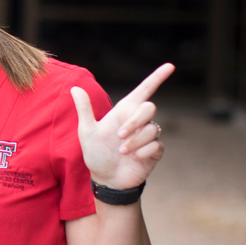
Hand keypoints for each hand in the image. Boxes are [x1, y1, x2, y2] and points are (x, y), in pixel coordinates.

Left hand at [71, 63, 172, 190]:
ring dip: (135, 141)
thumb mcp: (87, 131)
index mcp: (124, 112)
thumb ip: (84, 109)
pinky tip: (133, 158)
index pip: (144, 91)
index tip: (170, 66)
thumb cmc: (95, 153)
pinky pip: (156, 145)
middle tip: (119, 136)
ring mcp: (148, 136)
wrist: (106, 178)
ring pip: (152, 129)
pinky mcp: (155, 151)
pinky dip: (142, 152)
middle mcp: (138, 121)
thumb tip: (75, 88)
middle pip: (149, 108)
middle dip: (135, 122)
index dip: (157, 78)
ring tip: (121, 152)